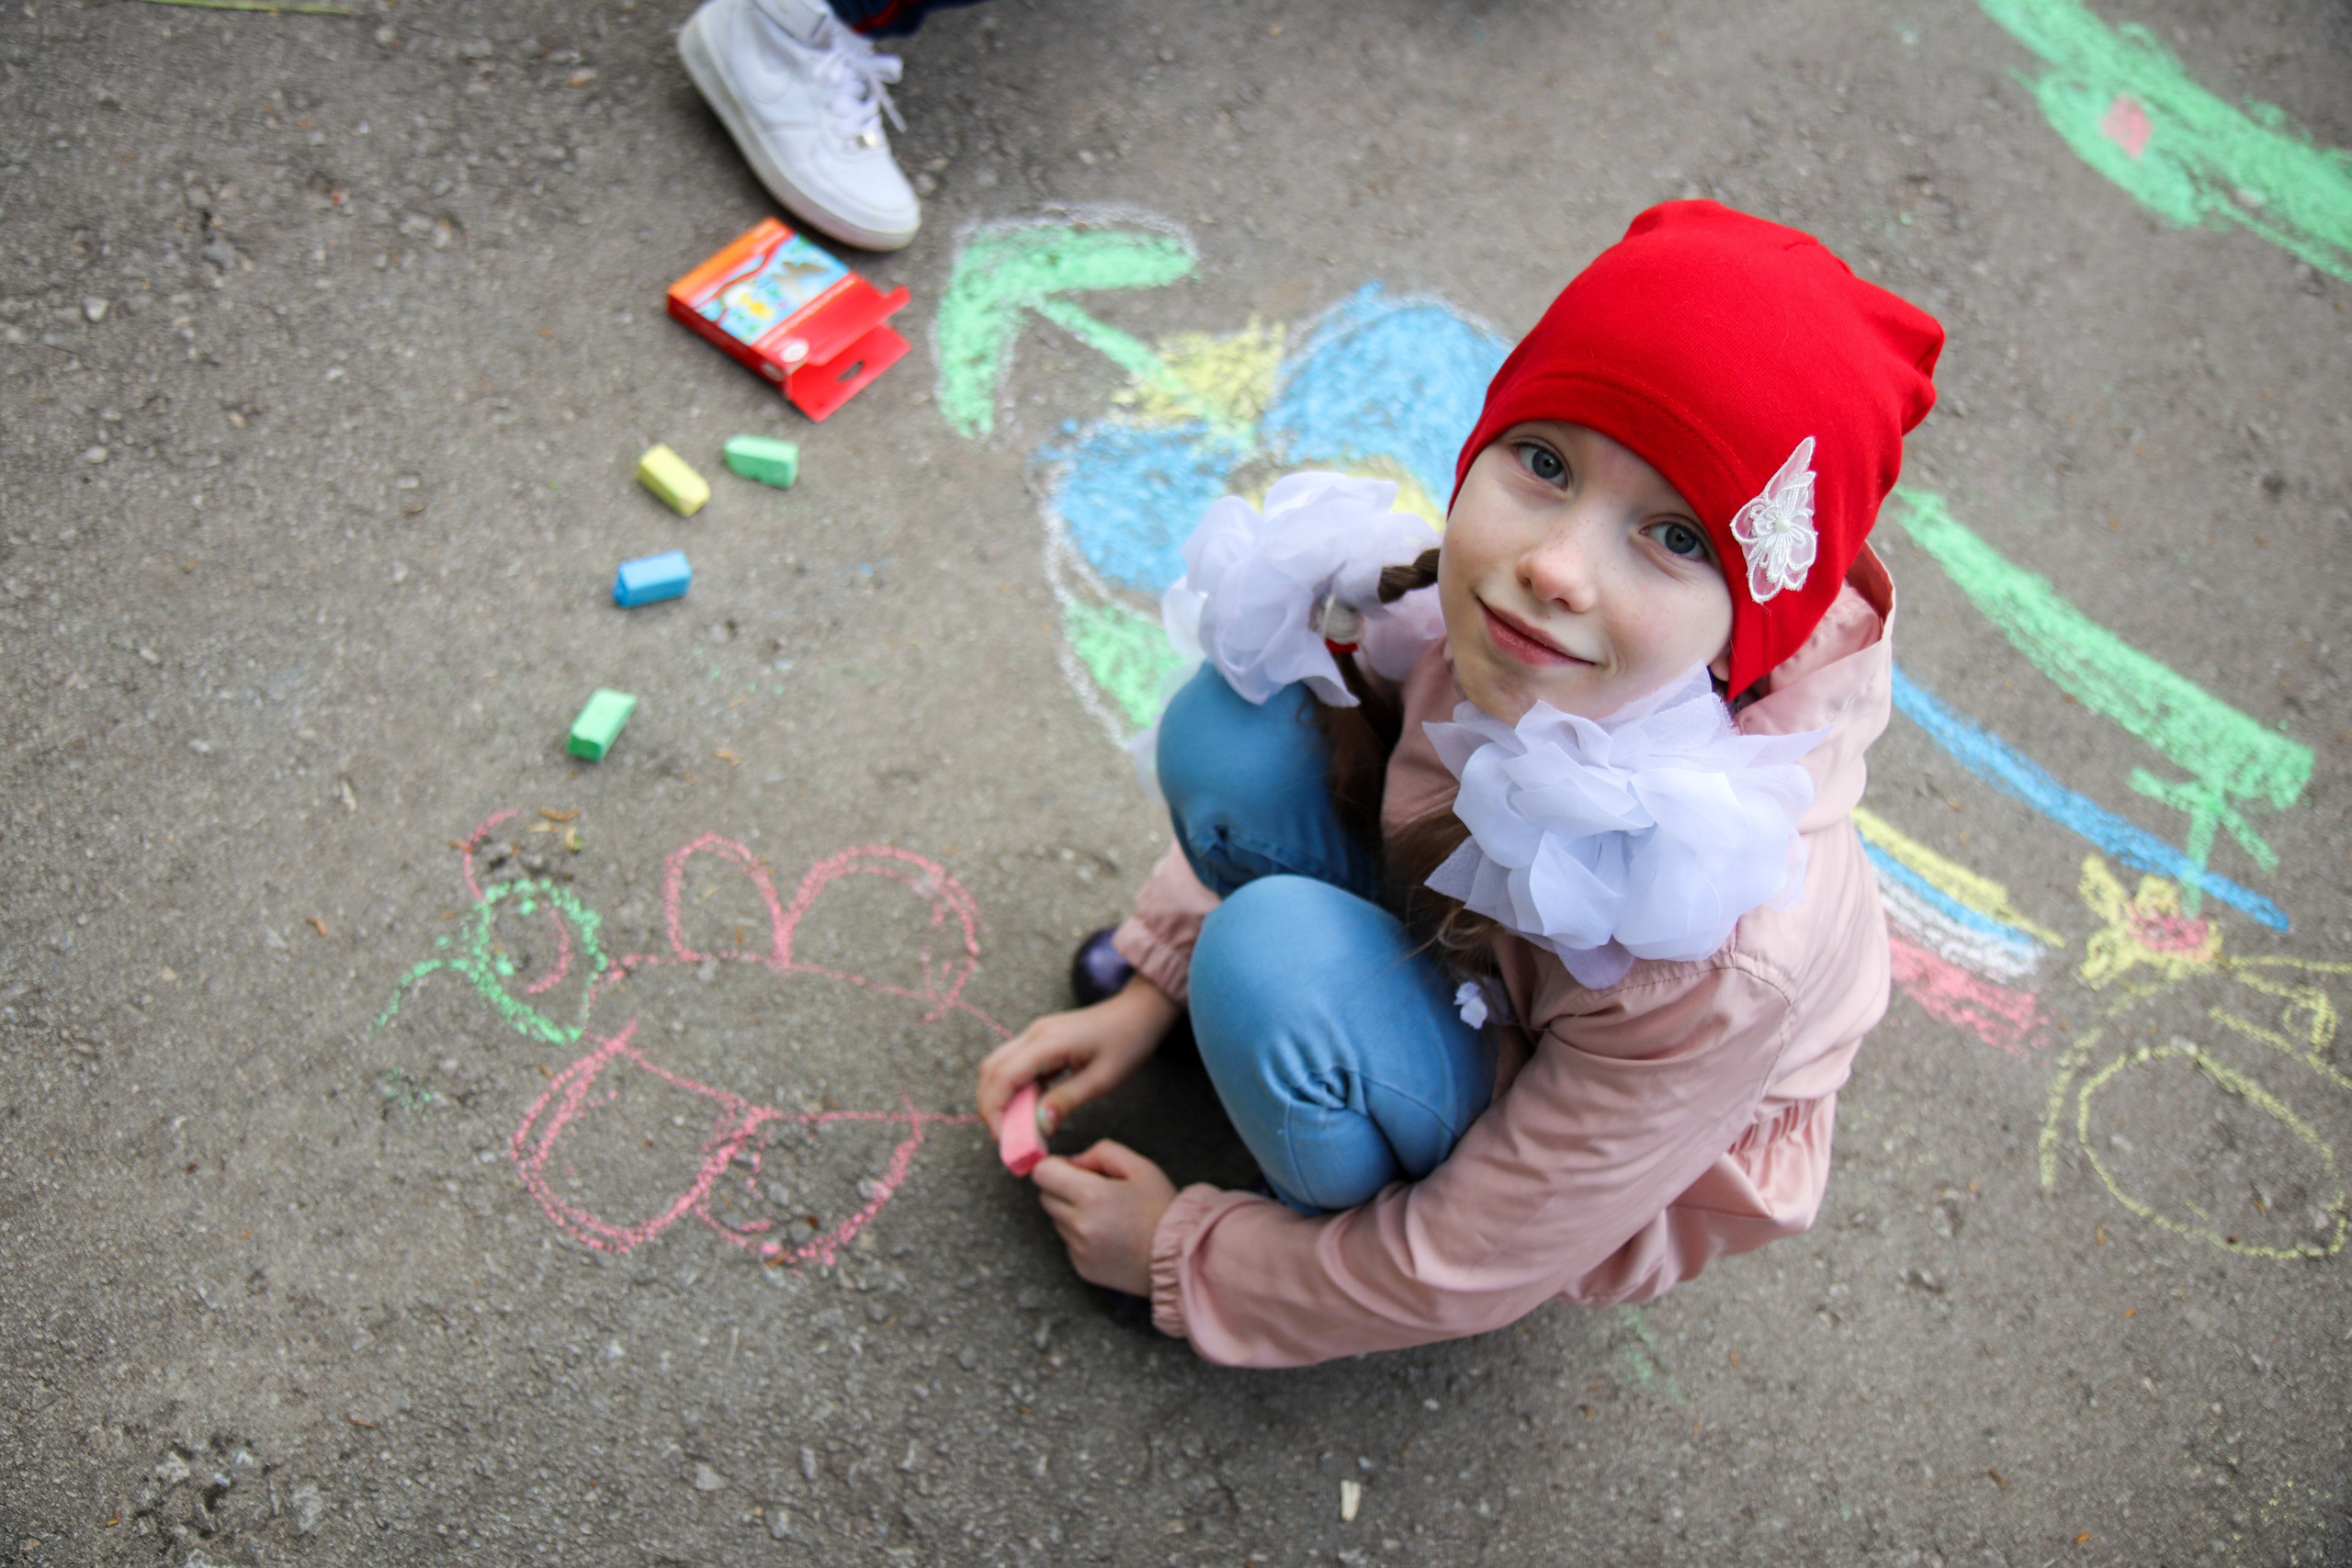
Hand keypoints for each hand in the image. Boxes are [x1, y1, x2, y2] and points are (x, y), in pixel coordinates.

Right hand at [976, 975, 1179, 1138]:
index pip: (1002, 1078)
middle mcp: (1034, 1034)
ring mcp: (1035, 1034)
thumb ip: (1067, 1100)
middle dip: (989, 1108)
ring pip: (998, 1067)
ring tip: (1016, 1128)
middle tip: (1005, 1139)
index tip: (1004, 1140)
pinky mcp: (1041, 1040)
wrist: (1140, 1011)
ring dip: (999, 1098)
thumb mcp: (1103, 1079)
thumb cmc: (1128, 1042)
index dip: (995, 1112)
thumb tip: (1039, 1125)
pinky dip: (1013, 1089)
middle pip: (991, 1071)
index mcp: (1047, 1042)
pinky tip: (1029, 1110)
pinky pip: (1014, 1065)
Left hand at [1032, 1140, 1176, 1296]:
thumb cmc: (1161, 1207)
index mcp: (1090, 1195)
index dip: (1055, 1166)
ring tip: (1108, 1216)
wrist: (1179, 1256)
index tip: (1072, 1169)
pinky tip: (1110, 1236)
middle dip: (1063, 1188)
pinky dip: (1082, 1236)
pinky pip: (1070, 1243)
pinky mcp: (1083, 1268)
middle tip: (1096, 1191)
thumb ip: (1101, 1152)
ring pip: (1057, 1220)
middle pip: (1046, 1197)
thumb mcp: (1140, 1166)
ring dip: (1073, 1213)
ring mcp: (1079, 1250)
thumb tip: (1073, 1161)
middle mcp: (1079, 1225)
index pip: (1043, 1173)